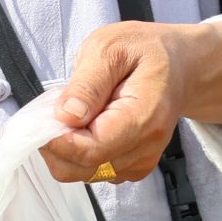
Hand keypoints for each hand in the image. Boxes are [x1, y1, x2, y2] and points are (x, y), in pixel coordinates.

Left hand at [42, 21, 191, 183]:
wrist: (179, 66)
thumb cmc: (145, 52)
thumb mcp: (110, 48)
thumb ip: (87, 84)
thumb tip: (66, 115)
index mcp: (143, 116)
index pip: (91, 149)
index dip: (56, 139)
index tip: (42, 116)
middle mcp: (146, 147)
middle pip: (82, 167)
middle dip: (56, 142)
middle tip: (56, 108)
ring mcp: (140, 160)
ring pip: (83, 172)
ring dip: (66, 146)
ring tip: (75, 111)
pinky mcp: (132, 166)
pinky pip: (92, 170)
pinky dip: (77, 151)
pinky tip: (85, 123)